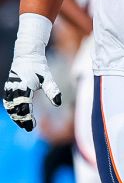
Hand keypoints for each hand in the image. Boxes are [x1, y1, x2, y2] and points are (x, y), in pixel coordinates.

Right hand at [4, 15, 61, 131]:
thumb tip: (58, 103)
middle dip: (20, 119)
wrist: (27, 55)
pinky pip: (7, 100)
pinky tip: (17, 115)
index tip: (32, 126)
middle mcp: (15, 87)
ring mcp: (10, 86)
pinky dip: (11, 108)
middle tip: (28, 127)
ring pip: (9, 105)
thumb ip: (52, 90)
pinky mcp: (9, 86)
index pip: (24, 106)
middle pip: (15, 108)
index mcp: (24, 85)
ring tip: (22, 123)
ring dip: (15, 115)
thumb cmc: (39, 67)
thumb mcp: (47, 78)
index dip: (27, 117)